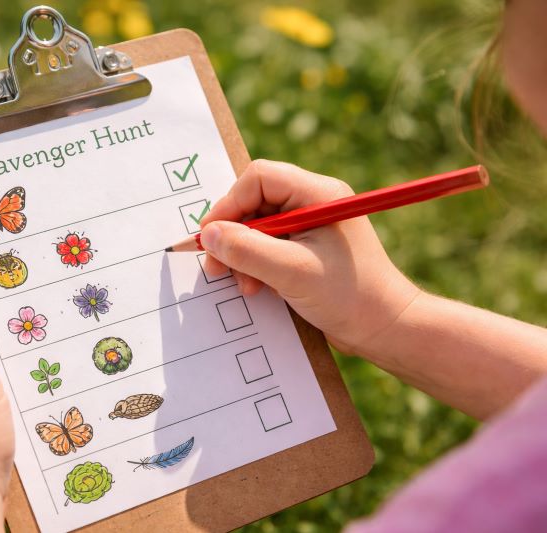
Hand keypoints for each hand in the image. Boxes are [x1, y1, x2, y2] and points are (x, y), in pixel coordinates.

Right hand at [200, 160, 420, 355]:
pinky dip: (255, 265)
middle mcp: (313, 202)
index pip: (259, 179)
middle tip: (217, 267)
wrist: (385, 328)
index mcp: (318, 194)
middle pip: (254, 202)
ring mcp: (310, 226)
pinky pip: (267, 246)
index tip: (210, 237)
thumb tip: (208, 234)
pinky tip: (258, 287)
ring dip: (242, 255)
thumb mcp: (291, 272)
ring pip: (257, 227)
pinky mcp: (307, 249)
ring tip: (244, 284)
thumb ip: (246, 250)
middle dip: (233, 235)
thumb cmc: (349, 296)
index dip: (229, 205)